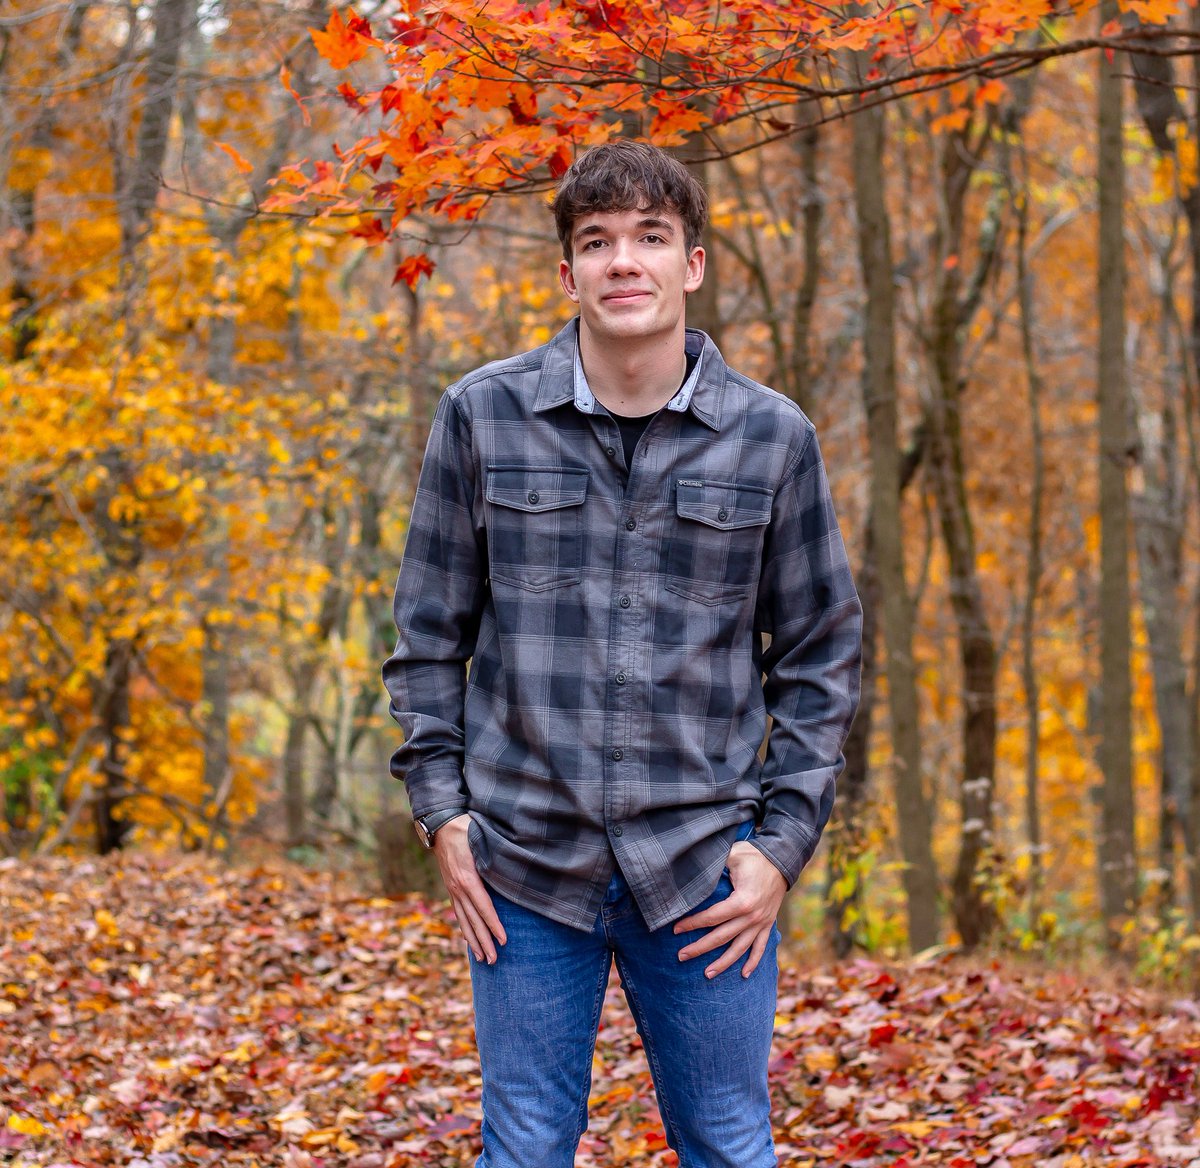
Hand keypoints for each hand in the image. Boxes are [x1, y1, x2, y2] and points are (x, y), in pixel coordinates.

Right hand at [431, 815, 505, 963]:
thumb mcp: (482, 840)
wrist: (441, 824)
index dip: (494, 925)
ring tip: (482, 959)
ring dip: (473, 941)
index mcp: (468, 877)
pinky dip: (465, 928)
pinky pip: (458, 912)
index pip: (484, 907)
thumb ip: (494, 857)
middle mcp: (458, 887)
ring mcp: (452, 888)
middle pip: (473, 920)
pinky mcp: (451, 887)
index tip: (503, 940)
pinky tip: (469, 940)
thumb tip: (513, 869)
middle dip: (484, 941)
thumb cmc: (467, 828)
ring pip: (464, 920)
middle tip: (494, 961)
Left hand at [673, 842, 785, 978]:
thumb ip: (715, 865)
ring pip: (739, 948)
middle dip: (699, 948)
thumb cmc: (753, 856)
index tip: (676, 929)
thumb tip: (693, 870)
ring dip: (723, 963)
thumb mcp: (733, 855)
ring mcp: (761, 923)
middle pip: (721, 937)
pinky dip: (753, 962)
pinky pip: (760, 947)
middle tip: (681, 956)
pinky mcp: (768, 924)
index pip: (712, 917)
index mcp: (742, 901)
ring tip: (707, 974)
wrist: (782, 860)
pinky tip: (744, 975)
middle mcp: (752, 917)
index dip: (692, 924)